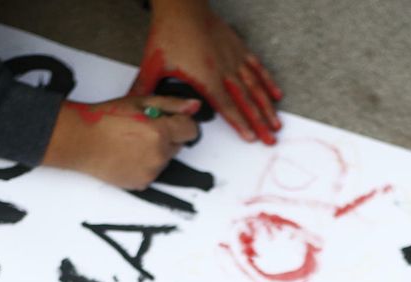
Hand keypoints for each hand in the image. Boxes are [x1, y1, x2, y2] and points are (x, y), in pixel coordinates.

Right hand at [41, 95, 200, 189]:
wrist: (79, 142)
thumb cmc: (104, 119)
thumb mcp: (138, 102)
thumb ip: (170, 104)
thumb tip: (194, 106)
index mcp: (160, 132)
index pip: (191, 130)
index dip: (181, 122)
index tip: (170, 119)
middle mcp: (159, 155)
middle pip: (178, 145)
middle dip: (167, 136)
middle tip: (143, 129)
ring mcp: (151, 172)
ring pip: (165, 159)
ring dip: (156, 151)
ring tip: (131, 142)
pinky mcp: (141, 184)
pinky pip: (153, 172)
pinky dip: (146, 165)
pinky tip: (128, 155)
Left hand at [137, 0, 281, 144]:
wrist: (182, 6)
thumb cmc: (169, 32)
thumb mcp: (153, 63)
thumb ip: (144, 88)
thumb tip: (134, 106)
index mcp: (205, 78)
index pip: (226, 107)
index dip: (240, 124)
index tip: (251, 138)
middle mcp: (223, 71)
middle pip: (246, 102)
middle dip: (259, 123)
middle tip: (271, 139)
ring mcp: (233, 59)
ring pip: (255, 87)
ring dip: (267, 107)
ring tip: (276, 123)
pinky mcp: (238, 48)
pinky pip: (257, 68)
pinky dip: (267, 82)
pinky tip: (276, 94)